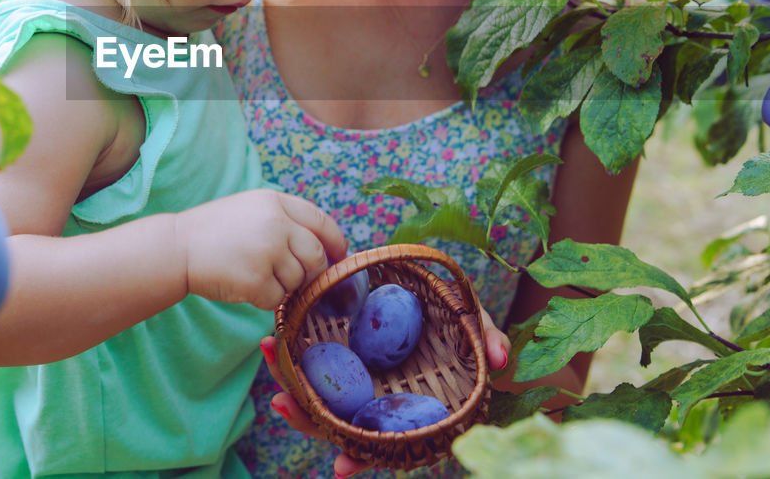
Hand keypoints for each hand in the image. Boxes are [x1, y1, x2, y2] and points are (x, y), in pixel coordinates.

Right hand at [174, 189, 347, 308]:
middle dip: (310, 272)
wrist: (176, 247)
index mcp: (275, 202)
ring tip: (254, 275)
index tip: (339, 256)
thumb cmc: (214, 231)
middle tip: (293, 278)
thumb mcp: (251, 209)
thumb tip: (323, 247)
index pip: (321, 221)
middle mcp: (276, 224)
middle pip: (316, 256)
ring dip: (282, 286)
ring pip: (297, 281)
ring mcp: (267, 251)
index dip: (335, 242)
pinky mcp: (255, 279)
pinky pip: (277, 299)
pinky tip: (244, 287)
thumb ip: (285, 220)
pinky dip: (264, 300)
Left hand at [256, 310, 509, 478]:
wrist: (441, 308)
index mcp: (406, 412)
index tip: (342, 467)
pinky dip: (293, 357)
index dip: (362, 458)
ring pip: (319, 397)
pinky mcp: (343, 359)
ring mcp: (358, 384)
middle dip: (307, 418)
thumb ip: (488, 341)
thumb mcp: (478, 331)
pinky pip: (314, 365)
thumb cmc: (462, 331)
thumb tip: (499, 357)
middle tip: (282, 401)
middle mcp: (377, 404)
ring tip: (269, 352)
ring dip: (291, 382)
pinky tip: (275, 341)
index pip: (382, 444)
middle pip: (337, 423)